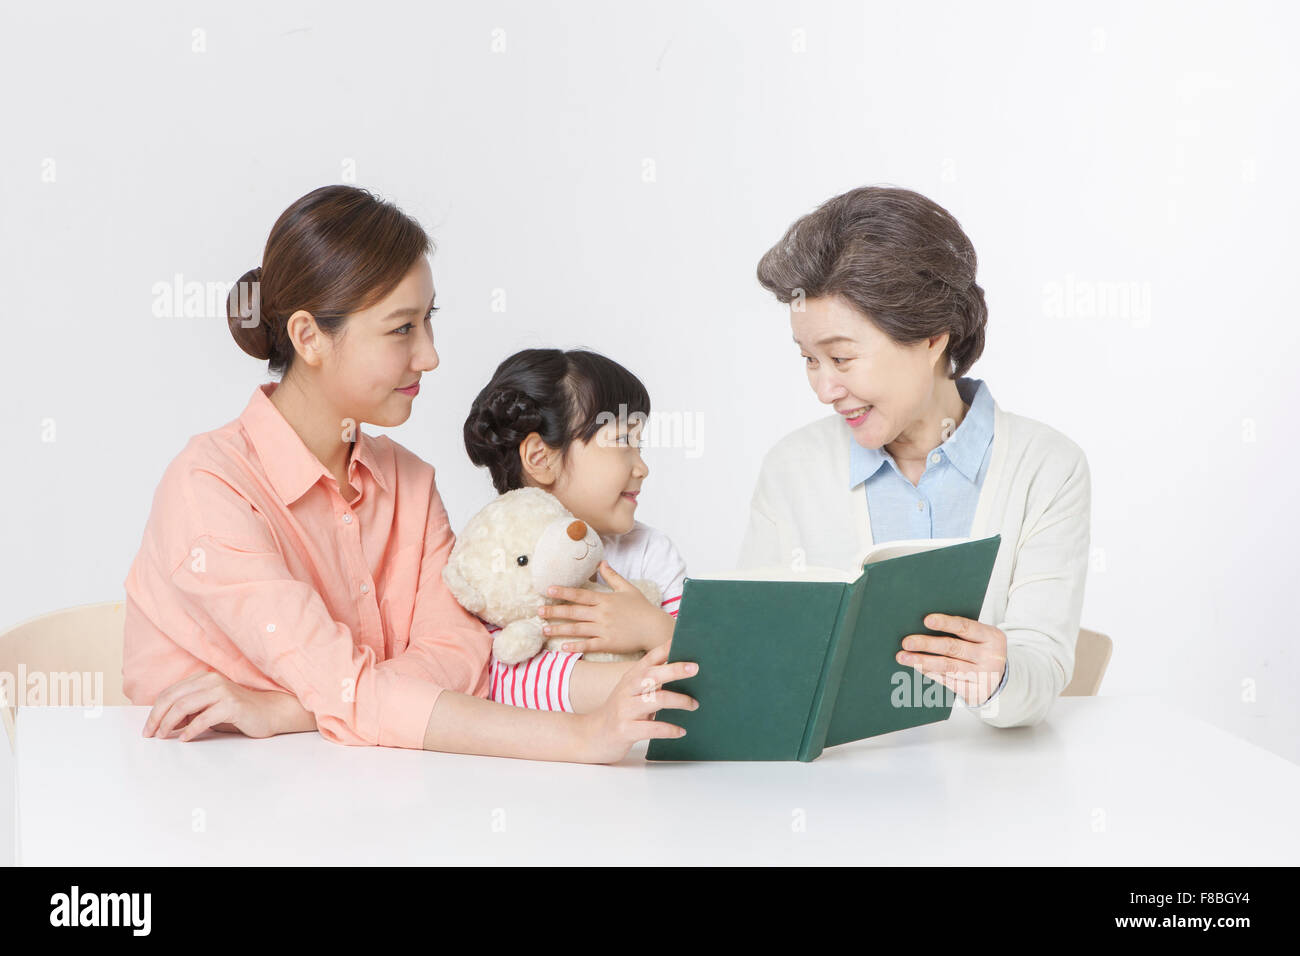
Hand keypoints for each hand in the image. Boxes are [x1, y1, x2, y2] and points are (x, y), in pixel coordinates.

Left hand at [141, 671, 301, 740]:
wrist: (269, 712)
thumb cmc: (237, 712)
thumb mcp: (208, 708)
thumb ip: (188, 710)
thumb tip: (163, 723)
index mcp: (203, 679)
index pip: (170, 693)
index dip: (155, 711)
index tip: (148, 728)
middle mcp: (211, 681)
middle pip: (173, 698)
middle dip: (157, 718)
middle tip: (150, 734)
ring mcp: (222, 691)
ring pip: (184, 706)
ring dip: (169, 723)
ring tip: (164, 736)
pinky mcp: (232, 705)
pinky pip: (204, 718)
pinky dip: (190, 730)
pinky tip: (185, 739)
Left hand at [540, 561, 671, 654]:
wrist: (655, 628)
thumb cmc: (642, 608)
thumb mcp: (628, 588)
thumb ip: (612, 576)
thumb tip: (601, 562)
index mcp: (605, 600)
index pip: (580, 594)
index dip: (563, 592)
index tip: (548, 589)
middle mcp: (602, 614)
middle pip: (574, 612)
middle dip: (554, 611)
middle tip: (538, 610)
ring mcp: (604, 629)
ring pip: (577, 629)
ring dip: (559, 629)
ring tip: (544, 629)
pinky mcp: (608, 643)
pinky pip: (589, 644)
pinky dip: (575, 646)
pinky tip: (562, 647)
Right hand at [578, 640, 698, 762]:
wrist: (592, 736)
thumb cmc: (620, 711)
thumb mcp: (632, 692)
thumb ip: (652, 682)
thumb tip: (684, 671)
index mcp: (631, 677)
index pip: (650, 658)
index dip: (667, 648)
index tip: (685, 640)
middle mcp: (627, 690)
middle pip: (652, 675)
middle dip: (674, 670)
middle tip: (695, 668)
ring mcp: (625, 709)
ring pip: (656, 700)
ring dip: (679, 701)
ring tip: (694, 705)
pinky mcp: (625, 730)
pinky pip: (652, 728)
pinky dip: (670, 729)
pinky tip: (681, 731)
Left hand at [897, 613, 1006, 706]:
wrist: (1000, 680)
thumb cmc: (981, 651)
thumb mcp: (980, 637)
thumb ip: (960, 631)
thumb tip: (924, 624)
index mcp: (992, 637)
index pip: (966, 627)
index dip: (946, 623)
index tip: (927, 620)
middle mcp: (990, 657)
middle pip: (953, 648)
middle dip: (927, 644)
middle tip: (907, 642)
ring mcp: (984, 676)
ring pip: (948, 666)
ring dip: (923, 661)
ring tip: (904, 657)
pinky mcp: (976, 692)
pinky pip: (948, 681)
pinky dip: (931, 673)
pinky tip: (917, 667)